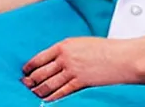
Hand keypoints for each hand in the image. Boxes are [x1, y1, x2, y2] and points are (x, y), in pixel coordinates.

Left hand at [21, 36, 137, 101]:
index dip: (30, 66)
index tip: (25, 70)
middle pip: (42, 71)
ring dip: (39, 89)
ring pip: (49, 83)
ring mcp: (72, 70)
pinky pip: (62, 92)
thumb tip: (55, 59)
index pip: (40, 57)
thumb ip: (67, 50)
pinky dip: (53, 97)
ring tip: (32, 93)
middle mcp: (65, 57)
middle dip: (31, 79)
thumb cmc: (103, 48)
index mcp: (64, 45)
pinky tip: (46, 100)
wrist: (120, 57)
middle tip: (24, 84)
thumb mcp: (80, 43)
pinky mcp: (80, 82)